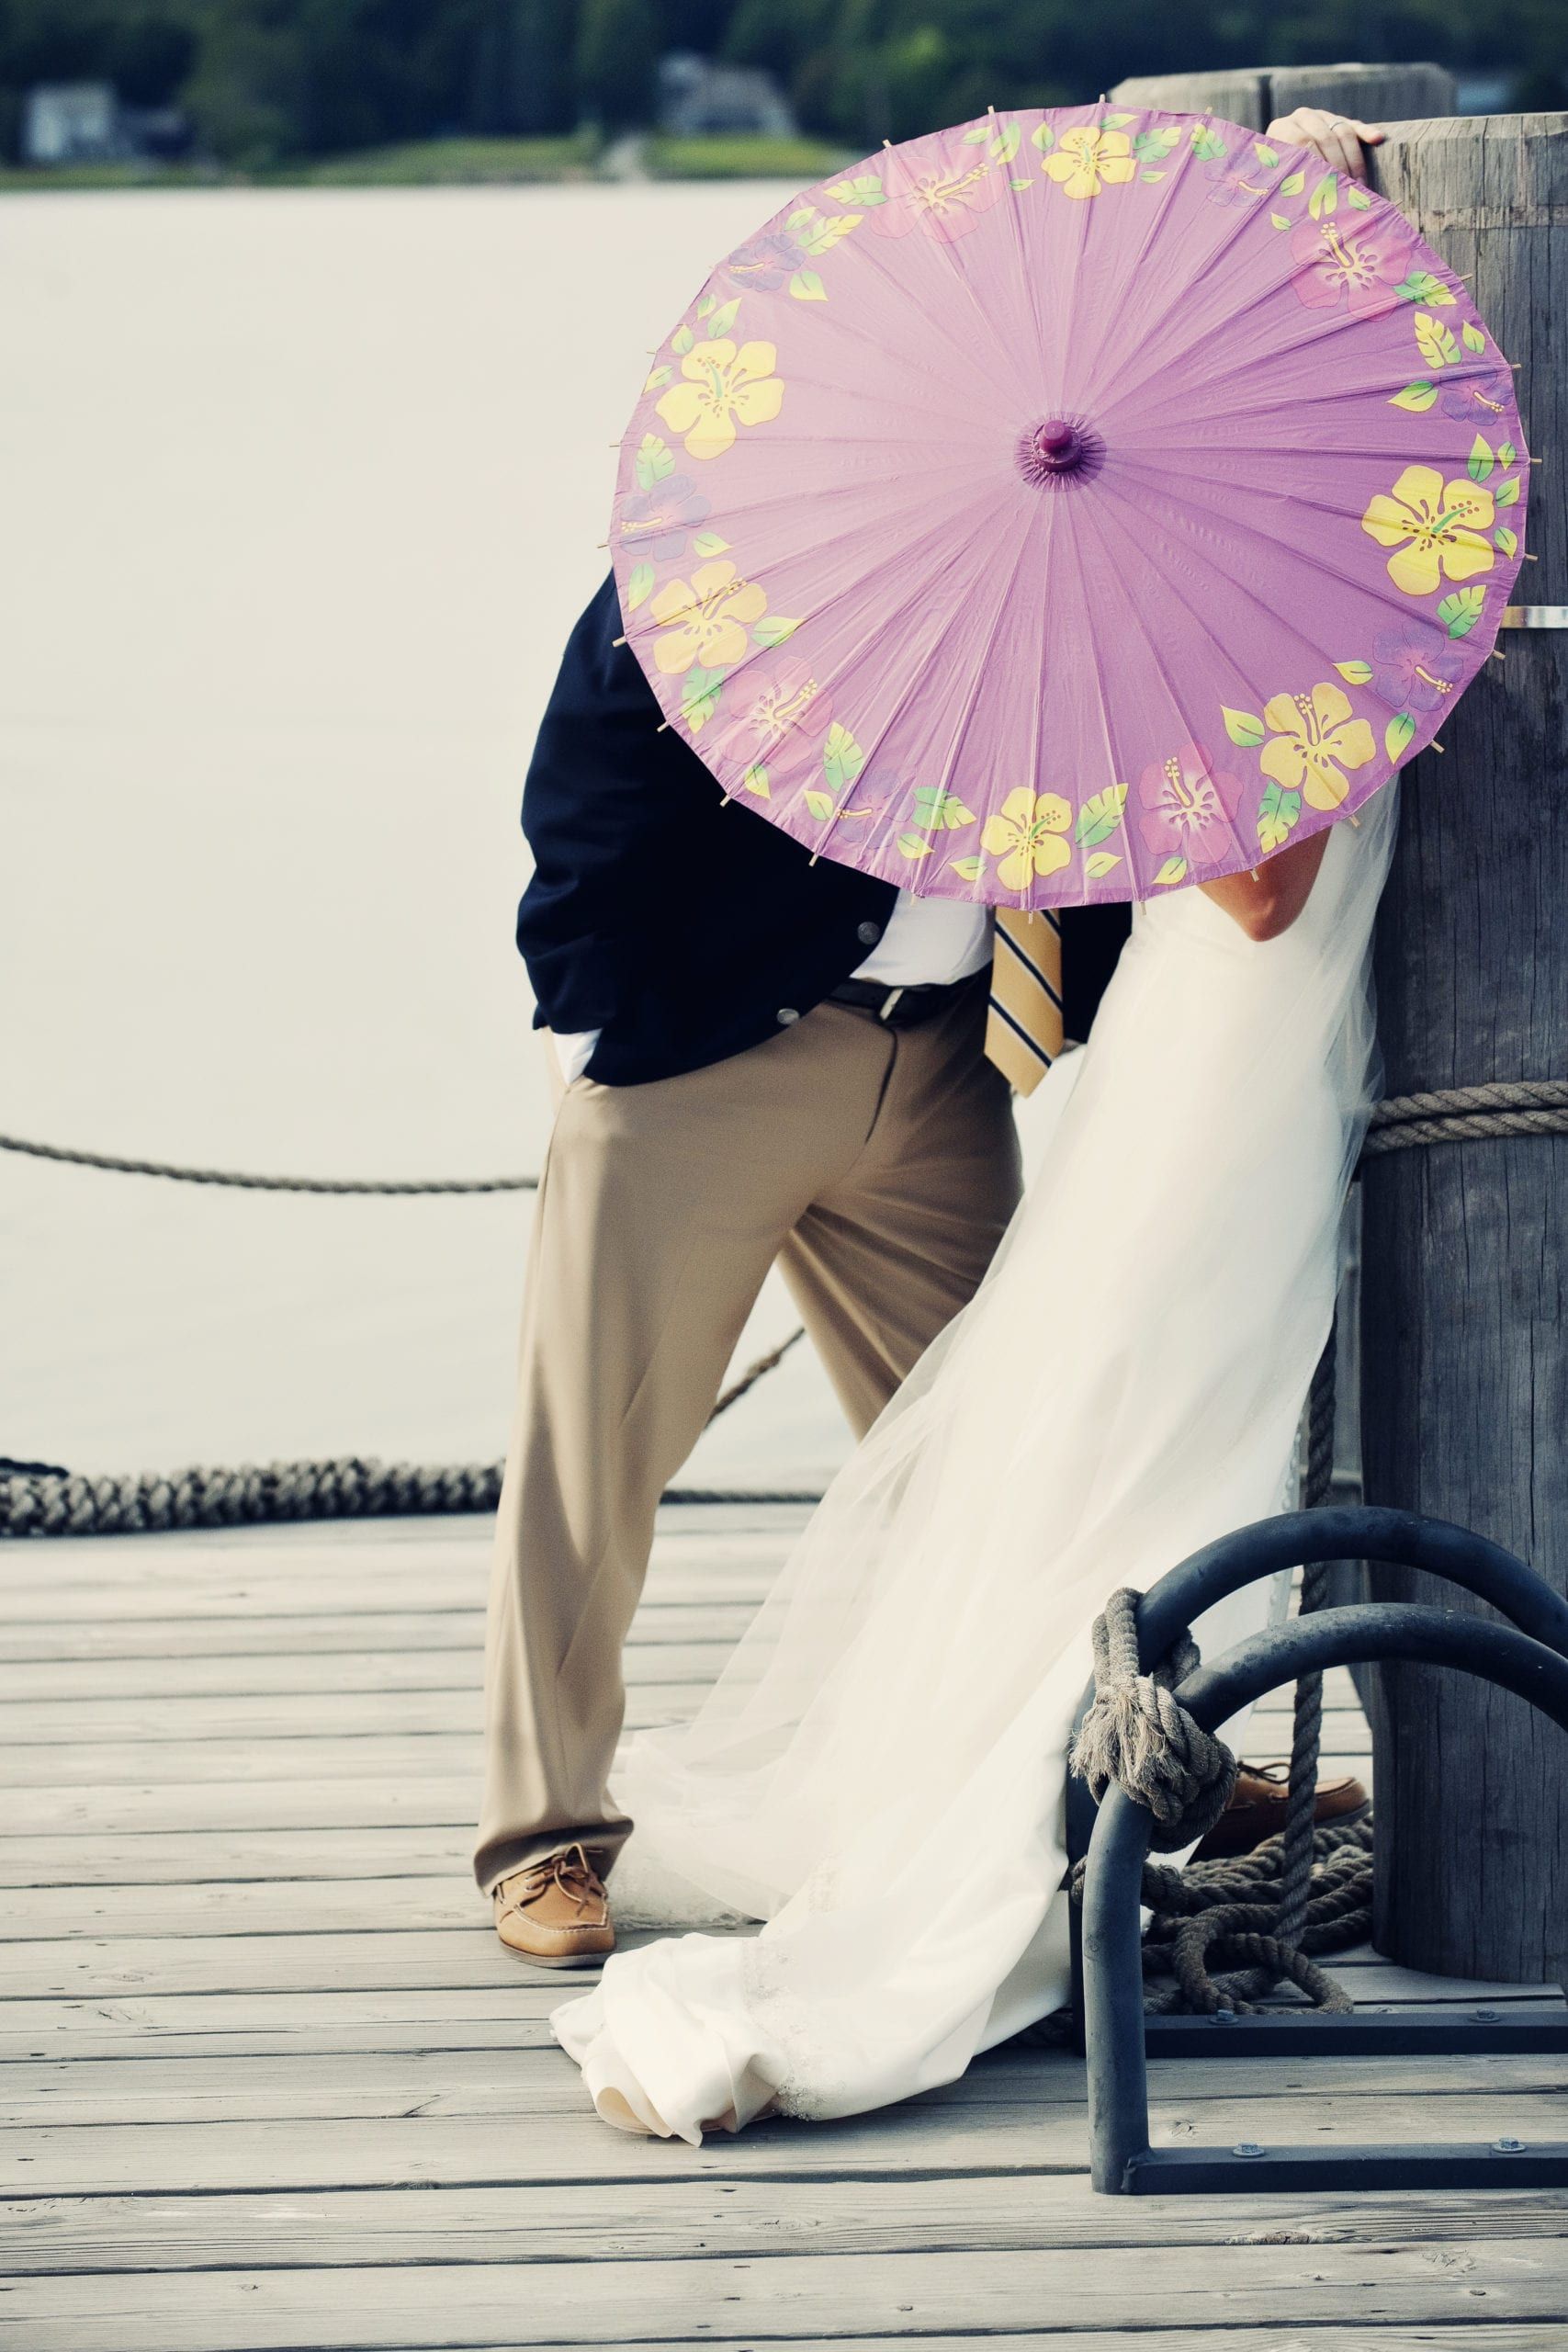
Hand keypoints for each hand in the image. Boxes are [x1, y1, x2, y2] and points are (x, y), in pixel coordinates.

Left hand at [1265, 107, 1383, 181]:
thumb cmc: (1276, 178)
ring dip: (1354, 160)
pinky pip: (1355, 126)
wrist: (1278, 159)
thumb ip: (1287, 180)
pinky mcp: (1338, 120)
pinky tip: (1377, 139)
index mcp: (1282, 129)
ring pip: (1343, 132)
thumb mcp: (1276, 177)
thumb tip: (1301, 205)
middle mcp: (1302, 117)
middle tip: (1346, 190)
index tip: (1327, 188)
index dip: (1318, 165)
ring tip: (1358, 184)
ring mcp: (1322, 116)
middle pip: (1326, 138)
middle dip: (1338, 166)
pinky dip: (1367, 132)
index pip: (1304, 143)